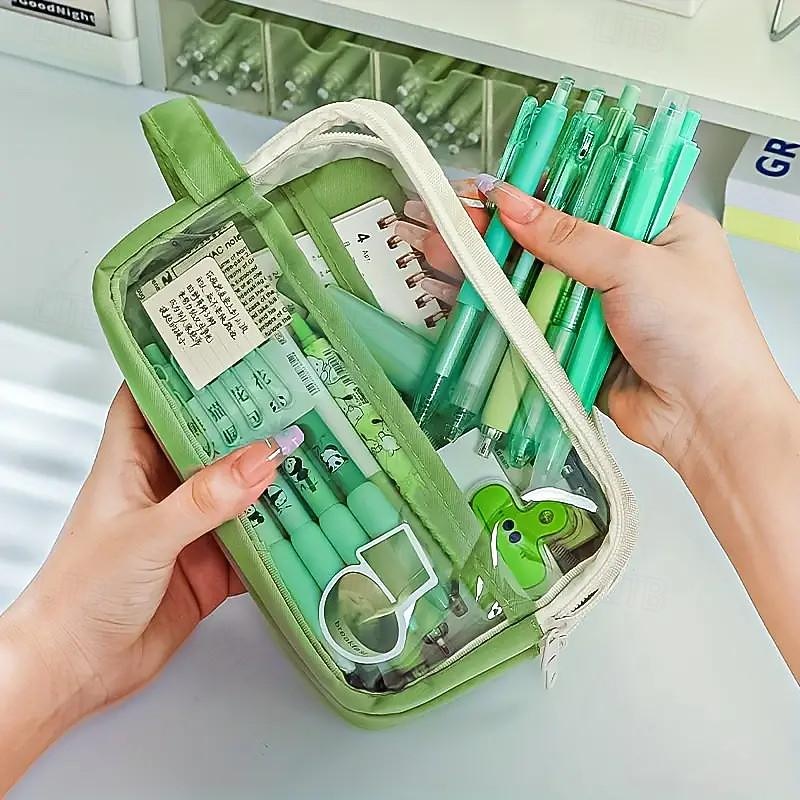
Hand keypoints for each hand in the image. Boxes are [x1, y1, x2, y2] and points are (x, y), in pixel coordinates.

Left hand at [0, 385, 299, 787]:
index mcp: (131, 464)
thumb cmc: (81, 594)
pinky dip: (278, 536)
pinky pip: (252, 543)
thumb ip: (206, 497)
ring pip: (237, 492)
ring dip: (270, 480)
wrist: (76, 670)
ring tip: (312, 453)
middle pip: (208, 443)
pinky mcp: (209, 567)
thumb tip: (261, 456)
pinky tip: (306, 524)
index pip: (151, 399)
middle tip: (293, 400)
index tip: (225, 351)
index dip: (182, 372)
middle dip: (246, 425)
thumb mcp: (147, 534)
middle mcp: (163, 490)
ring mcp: (188, 528)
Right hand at [398, 178, 783, 473]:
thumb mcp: (634, 265)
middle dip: (495, 230)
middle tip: (449, 219)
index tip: (487, 189)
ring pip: (532, 281)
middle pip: (547, 238)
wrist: (706, 418)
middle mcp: (622, 262)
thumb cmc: (698, 332)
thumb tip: (510, 202)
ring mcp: (595, 305)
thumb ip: (567, 237)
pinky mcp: (574, 344)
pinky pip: (530, 321)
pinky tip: (457, 292)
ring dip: (486, 267)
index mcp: (653, 225)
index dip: (532, 189)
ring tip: (439, 250)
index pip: (583, 193)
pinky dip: (495, 309)